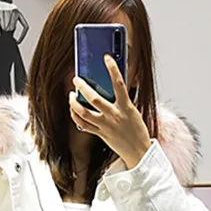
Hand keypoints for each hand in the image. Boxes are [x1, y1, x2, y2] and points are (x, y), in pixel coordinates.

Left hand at [70, 55, 151, 169]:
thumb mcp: (133, 111)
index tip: (106, 58)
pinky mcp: (100, 134)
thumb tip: (116, 86)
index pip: (119, 84)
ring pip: (84, 112)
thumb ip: (123, 100)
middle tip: (76, 79)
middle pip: (94, 99)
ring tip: (71, 95)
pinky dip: (76, 117)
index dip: (113, 69)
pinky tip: (73, 110)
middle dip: (82, 87)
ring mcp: (106, 126)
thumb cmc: (137, 131)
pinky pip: (83, 125)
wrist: (139, 152)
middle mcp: (114, 116)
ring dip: (74, 103)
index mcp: (126, 107)